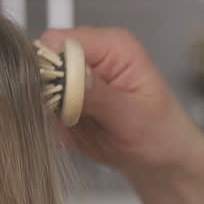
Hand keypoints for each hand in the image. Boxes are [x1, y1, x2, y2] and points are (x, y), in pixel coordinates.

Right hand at [40, 28, 203, 176]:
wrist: (164, 162)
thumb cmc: (162, 136)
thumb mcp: (132, 117)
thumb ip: (97, 94)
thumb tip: (66, 74)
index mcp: (112, 46)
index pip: (58, 42)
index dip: (52, 70)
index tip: (64, 100)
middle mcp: (91, 56)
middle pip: (42, 63)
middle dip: (51, 96)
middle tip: (78, 121)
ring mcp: (77, 78)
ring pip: (38, 89)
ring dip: (53, 115)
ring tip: (86, 129)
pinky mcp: (69, 100)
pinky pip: (44, 110)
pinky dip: (56, 127)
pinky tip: (81, 135)